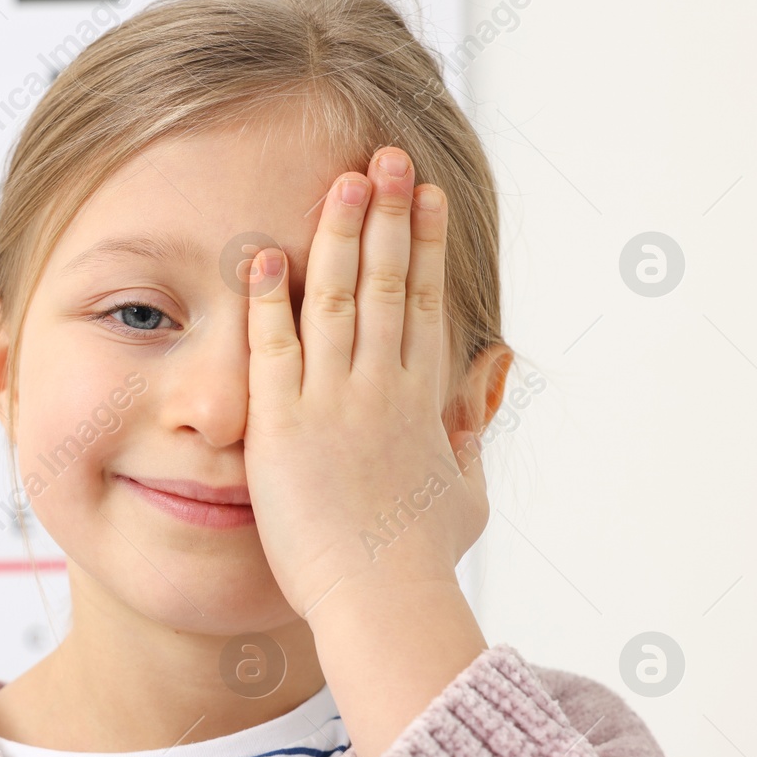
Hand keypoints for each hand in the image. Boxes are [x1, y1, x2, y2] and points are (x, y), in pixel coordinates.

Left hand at [242, 145, 487, 616]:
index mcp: (424, 401)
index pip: (427, 302)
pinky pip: (273, 348)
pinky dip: (269, 299)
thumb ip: (471, 429)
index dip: (425, 243)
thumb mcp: (467, 491)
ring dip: (339, 235)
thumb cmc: (422, 560)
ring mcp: (334, 403)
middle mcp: (383, 389)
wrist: (383, 600)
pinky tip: (264, 253)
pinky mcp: (283, 427)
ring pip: (339, 299)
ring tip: (342, 179)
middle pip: (389, 282)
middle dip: (387, 215)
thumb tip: (492, 378)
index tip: (424, 195)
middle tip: (386, 157)